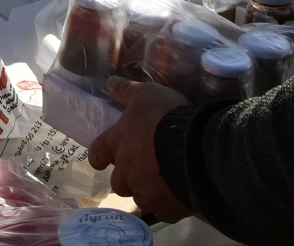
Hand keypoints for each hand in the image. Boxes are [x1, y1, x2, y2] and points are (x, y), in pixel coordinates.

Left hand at [88, 77, 194, 222]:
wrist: (196, 150)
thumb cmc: (167, 117)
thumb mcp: (147, 94)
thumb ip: (127, 91)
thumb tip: (109, 82)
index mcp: (118, 143)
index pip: (97, 153)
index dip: (99, 157)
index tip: (101, 160)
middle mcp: (126, 171)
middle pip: (118, 182)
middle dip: (128, 178)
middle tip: (144, 170)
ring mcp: (144, 192)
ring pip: (140, 197)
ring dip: (148, 191)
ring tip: (165, 183)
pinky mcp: (164, 209)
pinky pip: (162, 210)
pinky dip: (168, 204)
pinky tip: (179, 195)